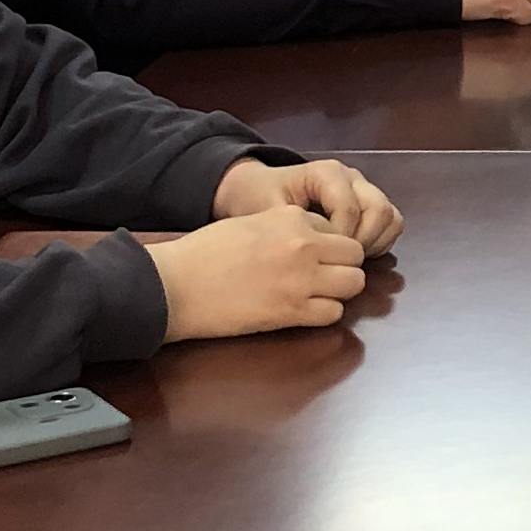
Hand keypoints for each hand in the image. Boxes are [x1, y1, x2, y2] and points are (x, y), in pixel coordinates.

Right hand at [152, 202, 368, 340]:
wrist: (176, 285)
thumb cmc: (203, 254)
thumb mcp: (250, 224)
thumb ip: (283, 228)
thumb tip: (309, 242)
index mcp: (290, 217)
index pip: (335, 228)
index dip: (325, 245)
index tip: (309, 257)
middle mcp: (304, 244)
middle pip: (354, 254)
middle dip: (343, 266)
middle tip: (322, 278)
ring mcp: (302, 278)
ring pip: (354, 283)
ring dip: (339, 291)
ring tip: (315, 296)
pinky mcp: (294, 311)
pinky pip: (334, 313)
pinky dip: (324, 314)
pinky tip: (302, 312)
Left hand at [214, 153, 402, 255]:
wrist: (256, 188)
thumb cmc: (257, 197)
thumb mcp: (264, 210)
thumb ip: (290, 228)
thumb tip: (315, 254)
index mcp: (327, 173)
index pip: (349, 209)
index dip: (339, 239)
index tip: (318, 257)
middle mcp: (351, 178)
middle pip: (379, 210)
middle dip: (362, 242)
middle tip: (337, 261)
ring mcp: (363, 189)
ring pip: (390, 216)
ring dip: (374, 243)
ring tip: (347, 259)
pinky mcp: (369, 204)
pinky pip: (391, 224)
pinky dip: (380, 243)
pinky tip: (356, 255)